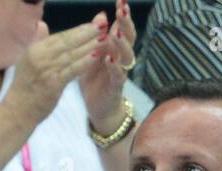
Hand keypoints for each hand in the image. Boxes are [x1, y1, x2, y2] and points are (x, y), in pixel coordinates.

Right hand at [4, 20, 101, 129]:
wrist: (18, 111)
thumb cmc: (24, 87)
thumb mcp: (26, 60)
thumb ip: (37, 41)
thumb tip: (41, 24)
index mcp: (35, 49)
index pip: (60, 36)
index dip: (78, 29)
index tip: (93, 24)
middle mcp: (40, 56)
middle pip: (67, 41)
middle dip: (86, 32)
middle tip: (103, 25)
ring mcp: (46, 70)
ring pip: (72, 54)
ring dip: (89, 46)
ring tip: (104, 39)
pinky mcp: (53, 84)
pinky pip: (72, 70)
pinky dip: (84, 62)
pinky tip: (96, 56)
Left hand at [80, 1, 134, 131]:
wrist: (99, 108)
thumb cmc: (95, 80)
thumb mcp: (92, 54)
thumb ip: (96, 36)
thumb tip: (101, 15)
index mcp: (115, 48)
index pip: (122, 28)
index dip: (123, 15)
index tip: (120, 0)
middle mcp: (121, 58)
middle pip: (129, 38)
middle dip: (126, 24)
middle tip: (122, 10)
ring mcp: (121, 72)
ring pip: (126, 56)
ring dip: (121, 44)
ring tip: (115, 34)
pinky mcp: (116, 87)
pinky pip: (118, 76)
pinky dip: (114, 67)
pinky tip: (109, 59)